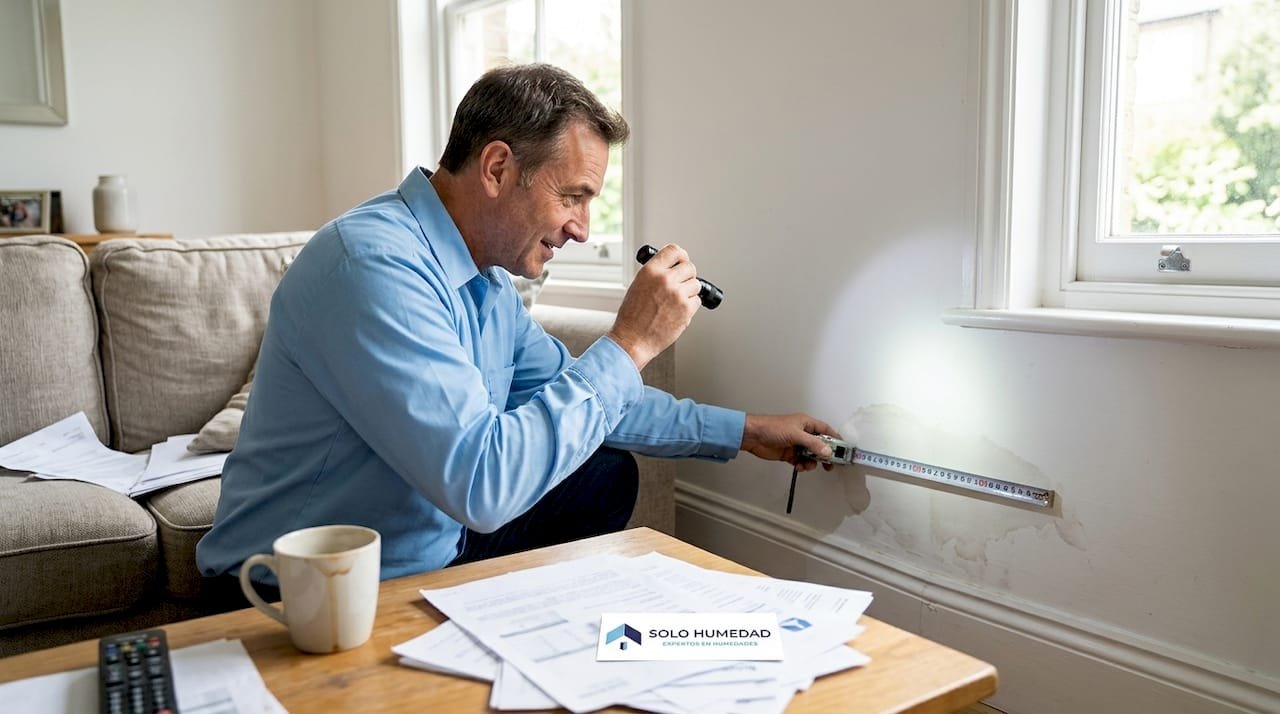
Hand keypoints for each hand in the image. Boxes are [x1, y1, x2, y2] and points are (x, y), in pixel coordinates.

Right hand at [607, 243, 701, 369]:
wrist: (632, 339)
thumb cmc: (632, 317)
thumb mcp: (638, 286)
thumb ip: (656, 274)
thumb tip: (673, 268)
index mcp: (650, 271)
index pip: (674, 250)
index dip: (681, 256)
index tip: (682, 260)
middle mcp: (665, 280)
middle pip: (690, 267)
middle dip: (687, 275)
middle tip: (681, 284)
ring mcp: (677, 294)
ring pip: (696, 285)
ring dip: (689, 291)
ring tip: (675, 301)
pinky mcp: (686, 310)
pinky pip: (697, 301)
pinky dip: (690, 306)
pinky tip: (676, 311)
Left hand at [741, 413, 841, 471]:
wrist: (753, 436)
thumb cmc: (772, 428)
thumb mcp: (795, 434)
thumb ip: (812, 443)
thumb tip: (827, 452)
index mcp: (806, 424)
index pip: (826, 430)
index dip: (835, 439)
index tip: (843, 450)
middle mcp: (803, 433)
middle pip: (821, 445)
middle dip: (825, 455)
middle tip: (830, 465)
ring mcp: (796, 444)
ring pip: (811, 455)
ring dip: (812, 462)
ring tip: (807, 465)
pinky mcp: (789, 454)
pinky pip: (801, 461)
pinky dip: (802, 465)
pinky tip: (798, 467)